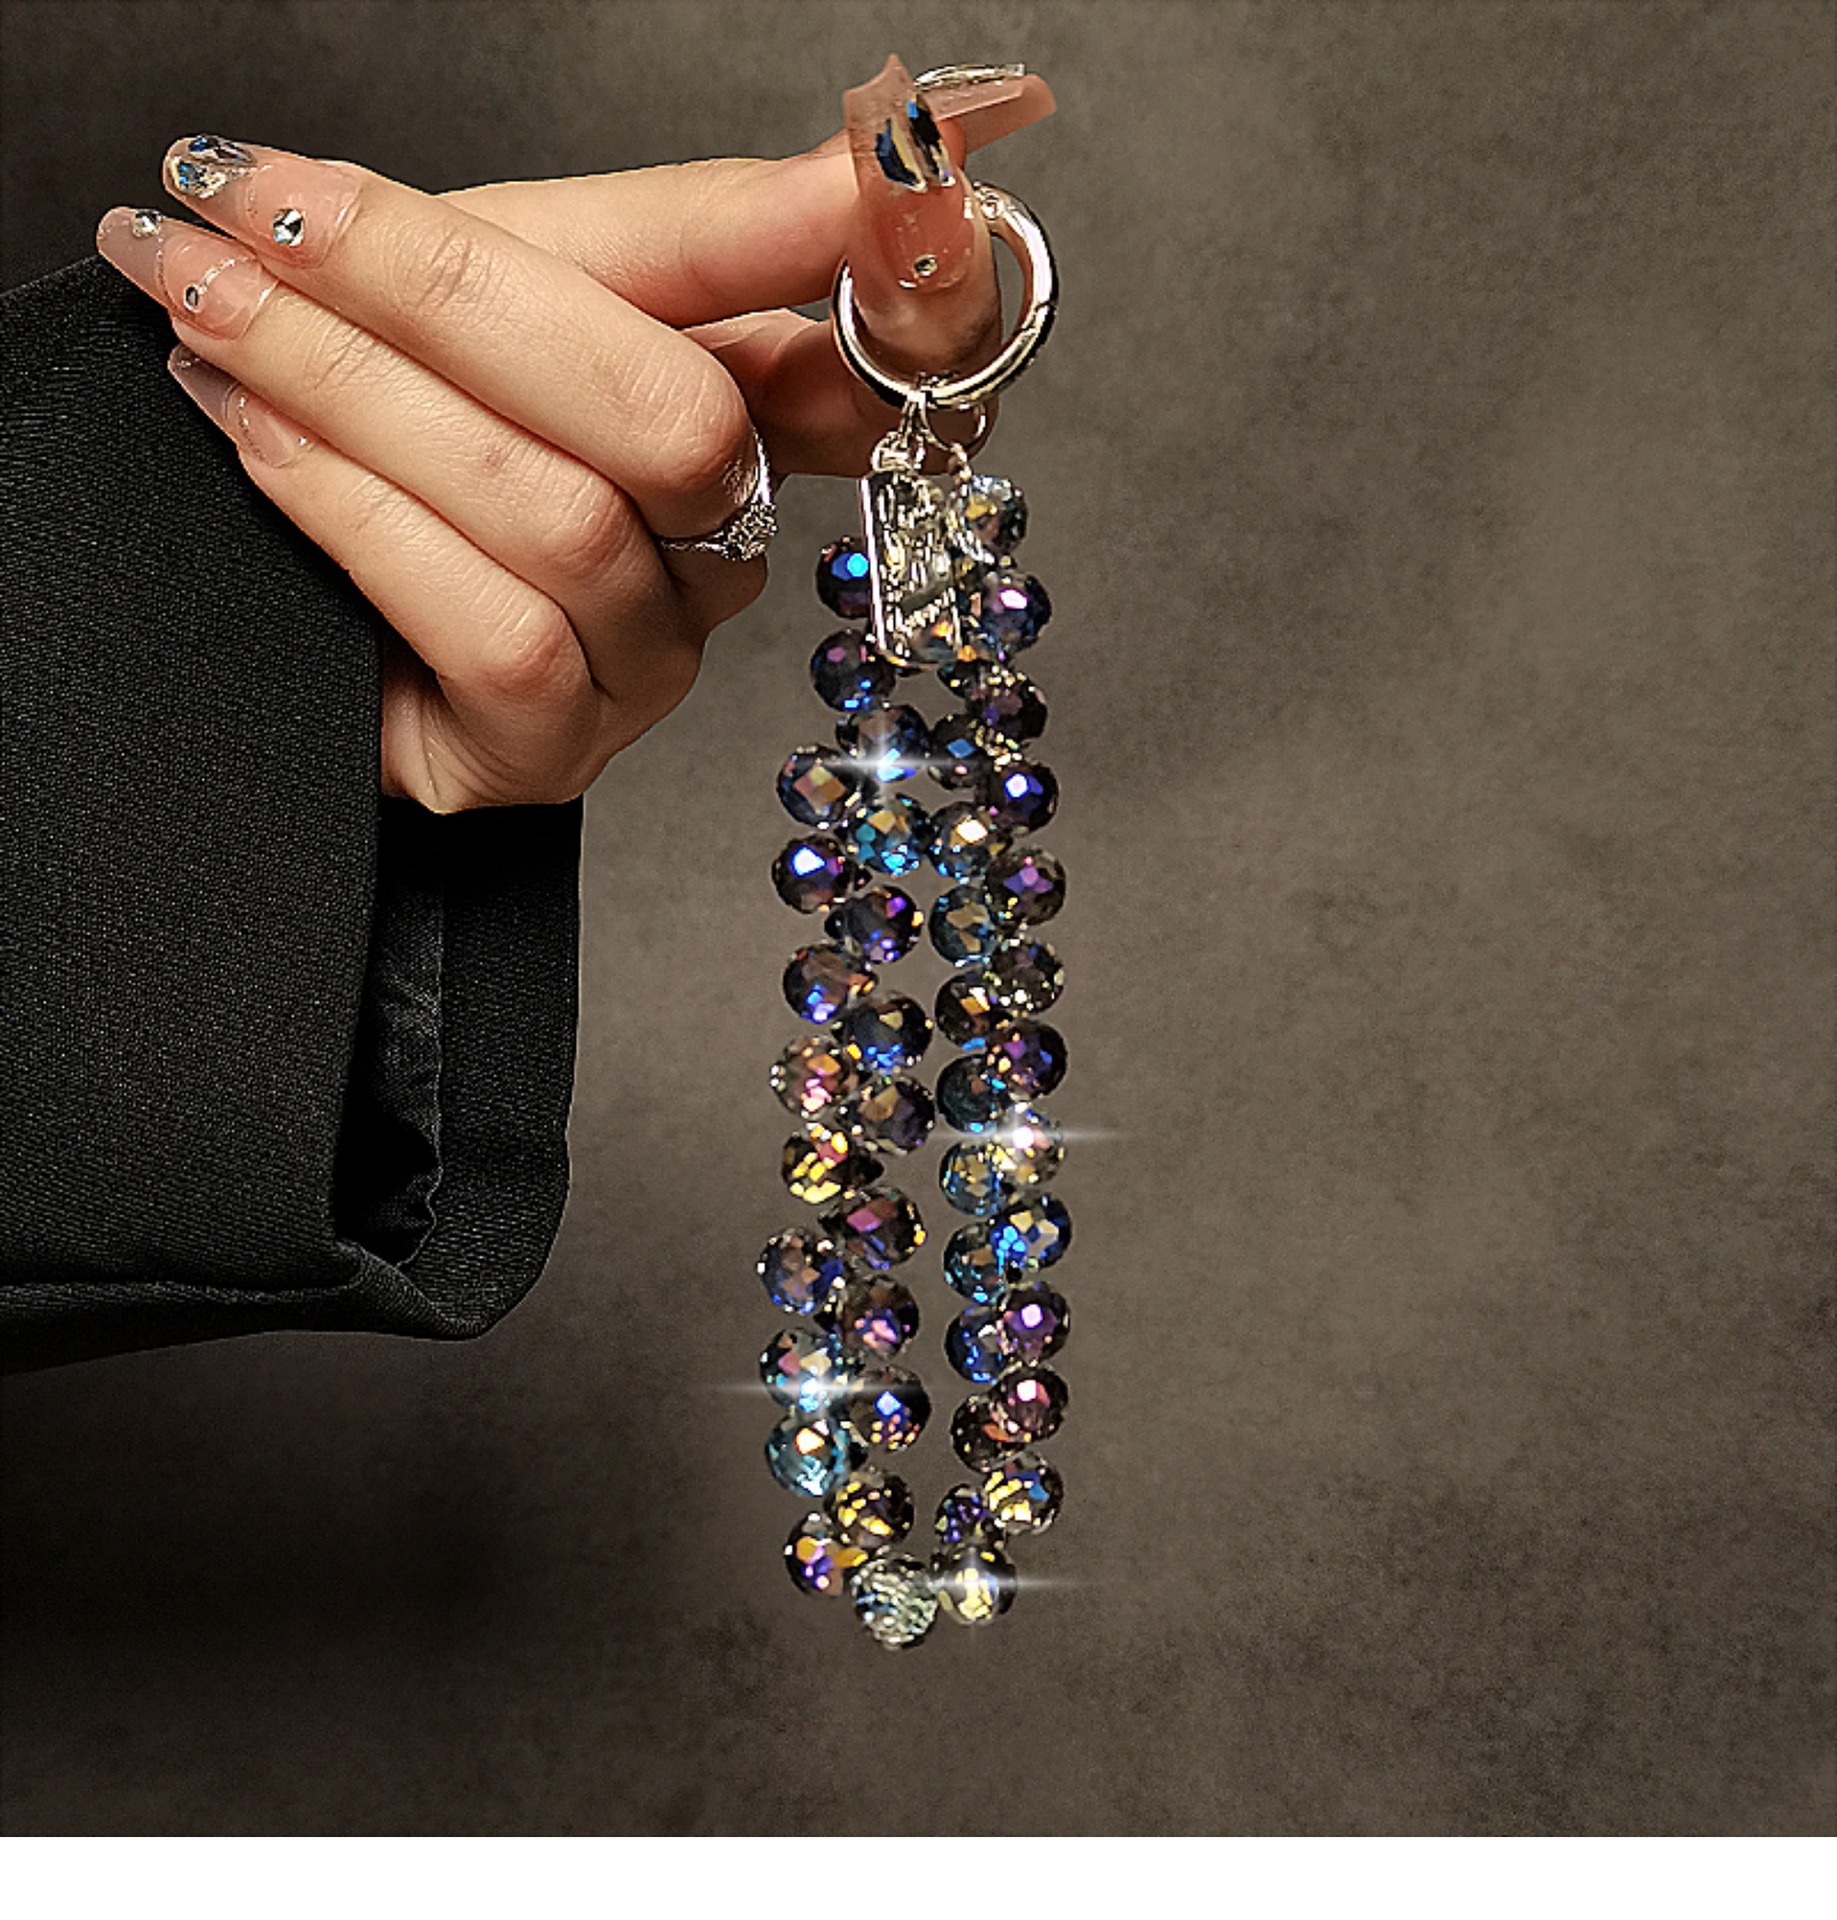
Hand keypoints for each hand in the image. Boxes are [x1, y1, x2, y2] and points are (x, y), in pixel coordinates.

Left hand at [95, 58, 1053, 810]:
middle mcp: (718, 548)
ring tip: (212, 305)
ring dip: (357, 392)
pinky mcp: (552, 752)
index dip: (917, 295)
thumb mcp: (517, 264)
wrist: (234, 560)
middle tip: (271, 212)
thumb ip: (688, 225)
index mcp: (741, 413)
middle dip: (453, 299)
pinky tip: (257, 441)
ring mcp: (645, 661)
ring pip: (568, 521)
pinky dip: (359, 515)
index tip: (904, 188)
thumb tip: (865, 161)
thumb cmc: (390, 402)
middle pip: (682, 424)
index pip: (877, 365)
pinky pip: (504, 633)